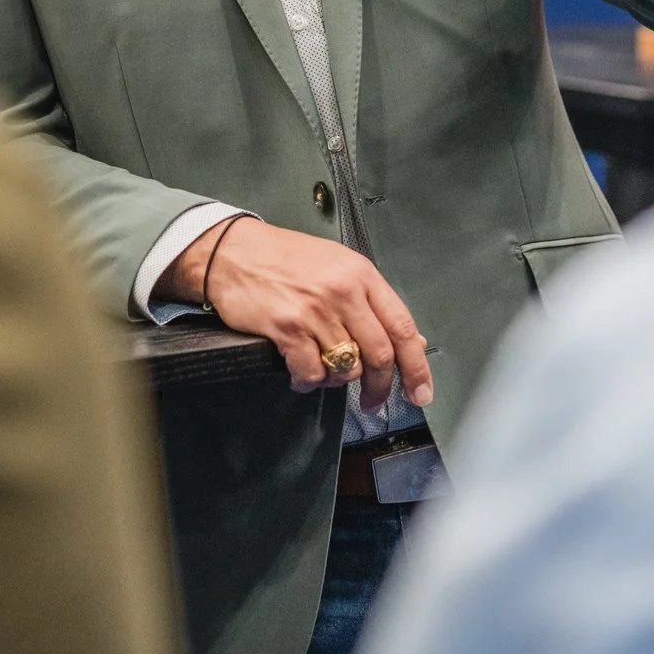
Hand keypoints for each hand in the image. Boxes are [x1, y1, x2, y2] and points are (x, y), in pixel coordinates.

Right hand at [160, 217, 433, 410]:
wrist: (233, 251)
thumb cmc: (285, 258)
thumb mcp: (338, 266)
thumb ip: (372, 302)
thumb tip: (410, 339)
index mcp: (362, 275)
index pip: (403, 327)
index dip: (417, 366)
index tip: (420, 392)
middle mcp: (343, 292)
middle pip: (380, 355)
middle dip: (380, 388)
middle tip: (374, 402)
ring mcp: (315, 310)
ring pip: (346, 367)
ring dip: (338, 380)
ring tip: (324, 371)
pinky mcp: (287, 327)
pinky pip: (311, 372)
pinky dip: (308, 381)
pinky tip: (300, 374)